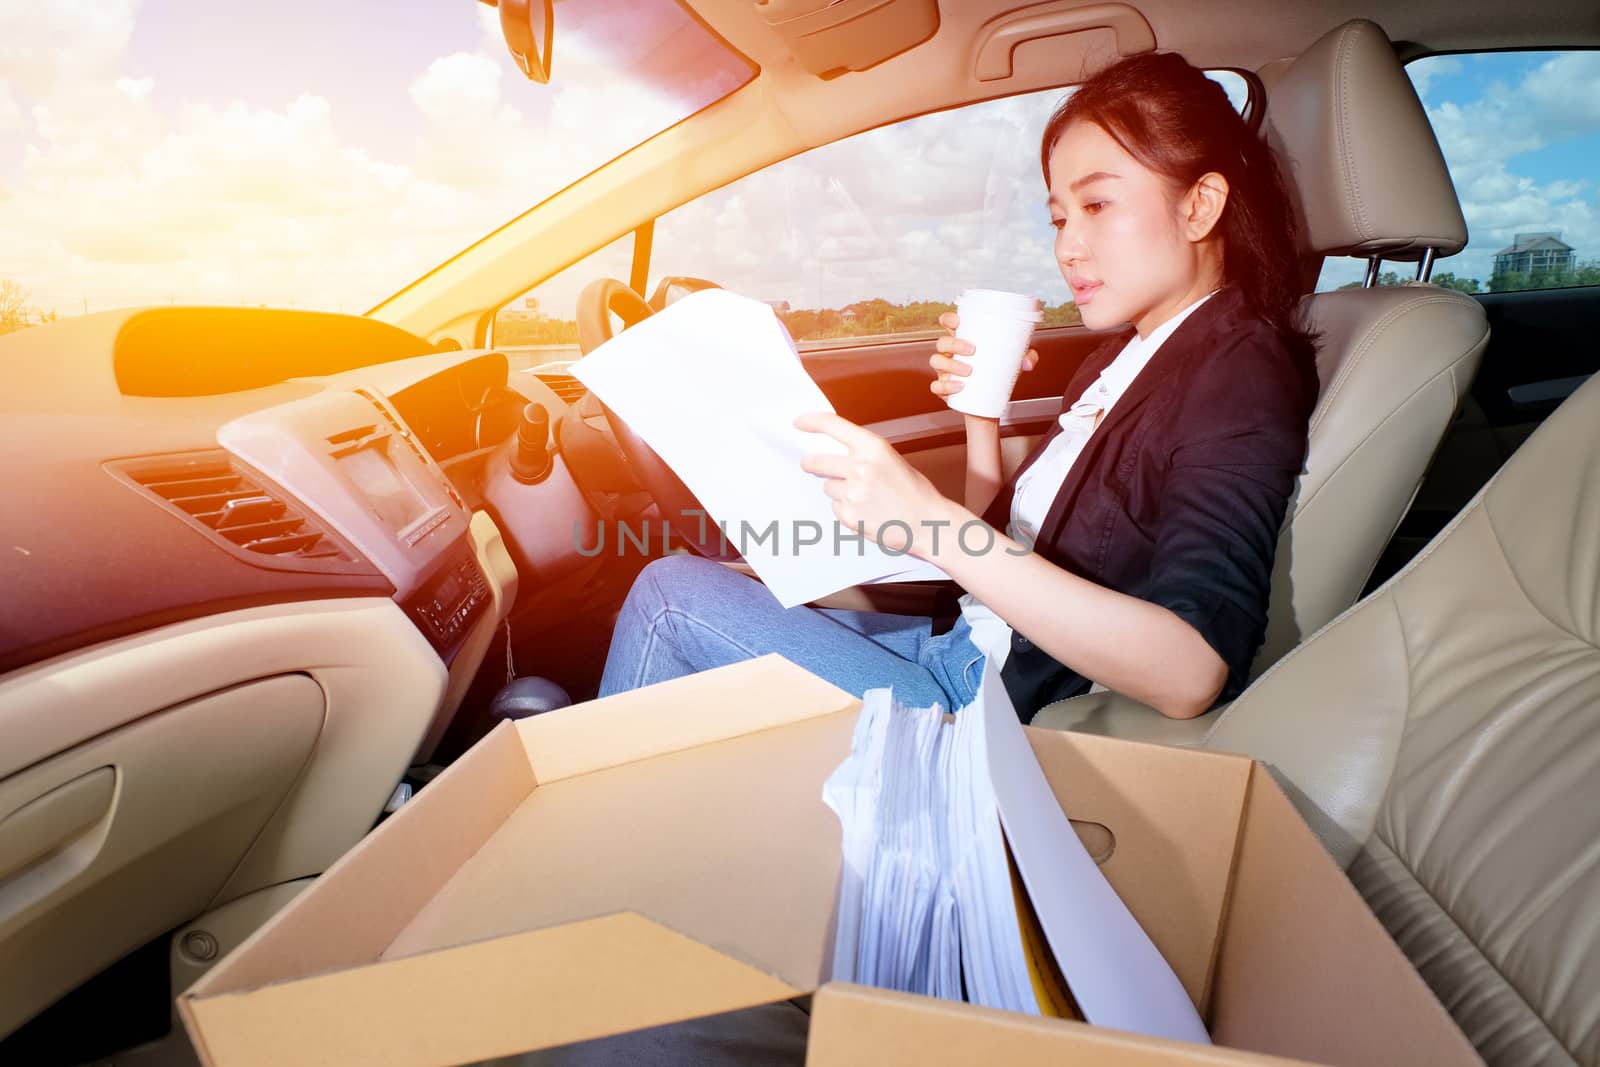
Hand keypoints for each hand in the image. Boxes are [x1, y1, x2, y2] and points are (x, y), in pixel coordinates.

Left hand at [794, 411, 956, 556]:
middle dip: (810, 463)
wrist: (929, 524)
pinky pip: (835, 508)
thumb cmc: (915, 493)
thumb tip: (835, 454)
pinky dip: (846, 510)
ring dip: (839, 492)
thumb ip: (864, 454)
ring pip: (828, 488)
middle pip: (817, 461)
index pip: (832, 425)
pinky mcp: (848, 515)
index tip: (799, 423)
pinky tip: (867, 513)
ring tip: (866, 499)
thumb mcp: (892, 460)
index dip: (811, 422)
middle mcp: (860, 467)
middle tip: (809, 464)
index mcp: (874, 447)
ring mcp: (852, 493)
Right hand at [929, 311, 1038, 405]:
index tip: (958, 321)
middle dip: (954, 343)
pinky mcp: (943, 388)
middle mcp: (950, 353)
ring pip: (937, 361)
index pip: (948, 324)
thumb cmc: (997, 374)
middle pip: (942, 342)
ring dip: (951, 364)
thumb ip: (1026, 357)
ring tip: (969, 371)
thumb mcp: (1013, 363)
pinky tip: (959, 387)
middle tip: (973, 350)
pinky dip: (945, 386)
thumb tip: (1028, 361)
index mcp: (962, 340)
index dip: (948, 319)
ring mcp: (944, 371)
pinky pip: (936, 386)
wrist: (989, 403)